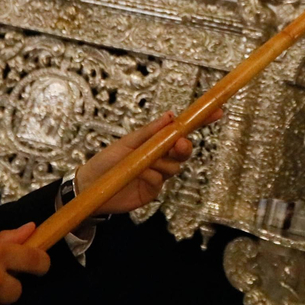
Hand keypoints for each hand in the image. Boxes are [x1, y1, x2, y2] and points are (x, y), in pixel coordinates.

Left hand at [75, 108, 224, 214]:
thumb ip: (150, 131)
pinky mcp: (152, 192)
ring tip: (144, 163)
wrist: (88, 186)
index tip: (217, 112)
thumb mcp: (127, 142)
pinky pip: (160, 182)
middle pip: (183, 151)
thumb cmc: (106, 161)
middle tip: (179, 144)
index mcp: (156, 142)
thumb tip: (171, 115)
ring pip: (173, 167)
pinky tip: (140, 175)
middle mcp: (160, 158)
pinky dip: (152, 176)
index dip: (200, 122)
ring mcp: (158, 176)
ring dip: (162, 163)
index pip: (182, 131)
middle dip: (184, 146)